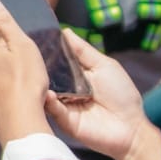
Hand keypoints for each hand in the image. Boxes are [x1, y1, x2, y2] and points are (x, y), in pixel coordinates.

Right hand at [44, 29, 160, 159]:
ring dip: (42, 83)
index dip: (47, 50)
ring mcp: (63, 104)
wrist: (131, 128)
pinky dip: (50, 101)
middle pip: (47, 74)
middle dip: (39, 65)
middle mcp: (65, 88)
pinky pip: (52, 108)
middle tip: (28, 55)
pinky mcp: (63, 120)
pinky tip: (51, 93)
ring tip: (35, 73)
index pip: (56, 59)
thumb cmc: (122, 95)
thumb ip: (84, 51)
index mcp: (74, 74)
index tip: (33, 38)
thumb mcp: (104, 66)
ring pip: (46, 90)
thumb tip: (65, 31)